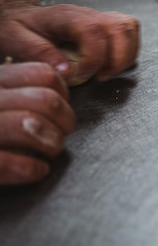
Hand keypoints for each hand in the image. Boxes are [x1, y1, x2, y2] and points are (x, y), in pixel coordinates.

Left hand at [0, 3, 139, 85]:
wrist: (20, 16)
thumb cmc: (19, 28)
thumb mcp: (17, 41)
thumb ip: (40, 54)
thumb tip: (66, 72)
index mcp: (66, 16)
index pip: (93, 32)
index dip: (94, 58)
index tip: (82, 75)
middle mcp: (88, 14)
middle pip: (120, 29)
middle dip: (118, 59)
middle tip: (101, 77)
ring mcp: (100, 17)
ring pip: (129, 28)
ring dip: (126, 54)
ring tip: (107, 71)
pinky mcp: (106, 24)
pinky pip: (130, 30)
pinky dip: (129, 49)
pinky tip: (113, 63)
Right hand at [0, 62, 74, 184]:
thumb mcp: (0, 101)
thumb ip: (18, 93)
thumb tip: (59, 94)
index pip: (43, 75)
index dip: (63, 95)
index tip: (60, 112)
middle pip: (45, 99)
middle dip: (64, 121)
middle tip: (59, 136)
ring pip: (30, 124)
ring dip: (51, 143)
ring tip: (47, 153)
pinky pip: (5, 162)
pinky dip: (30, 169)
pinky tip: (35, 171)